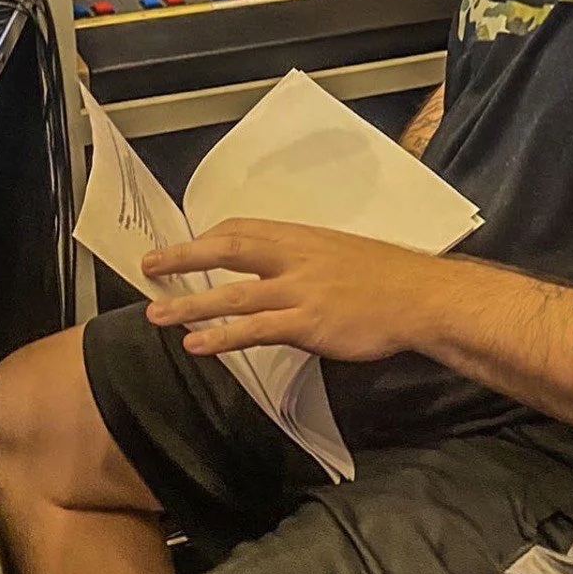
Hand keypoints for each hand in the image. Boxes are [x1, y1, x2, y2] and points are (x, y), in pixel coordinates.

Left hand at [141, 217, 439, 359]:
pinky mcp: (309, 324)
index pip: (244, 228)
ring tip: (156, 314)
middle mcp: (297, 258)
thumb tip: (280, 270)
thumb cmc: (389, 277)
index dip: (208, 238)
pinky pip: (256, 330)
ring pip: (234, 294)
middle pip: (230, 249)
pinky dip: (223, 337)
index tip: (184, 246)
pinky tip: (199, 345)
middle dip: (184, 257)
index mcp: (304, 237)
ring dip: (190, 304)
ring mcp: (302, 291)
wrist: (422, 297)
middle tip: (150, 266)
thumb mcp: (343, 253)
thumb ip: (309, 259)